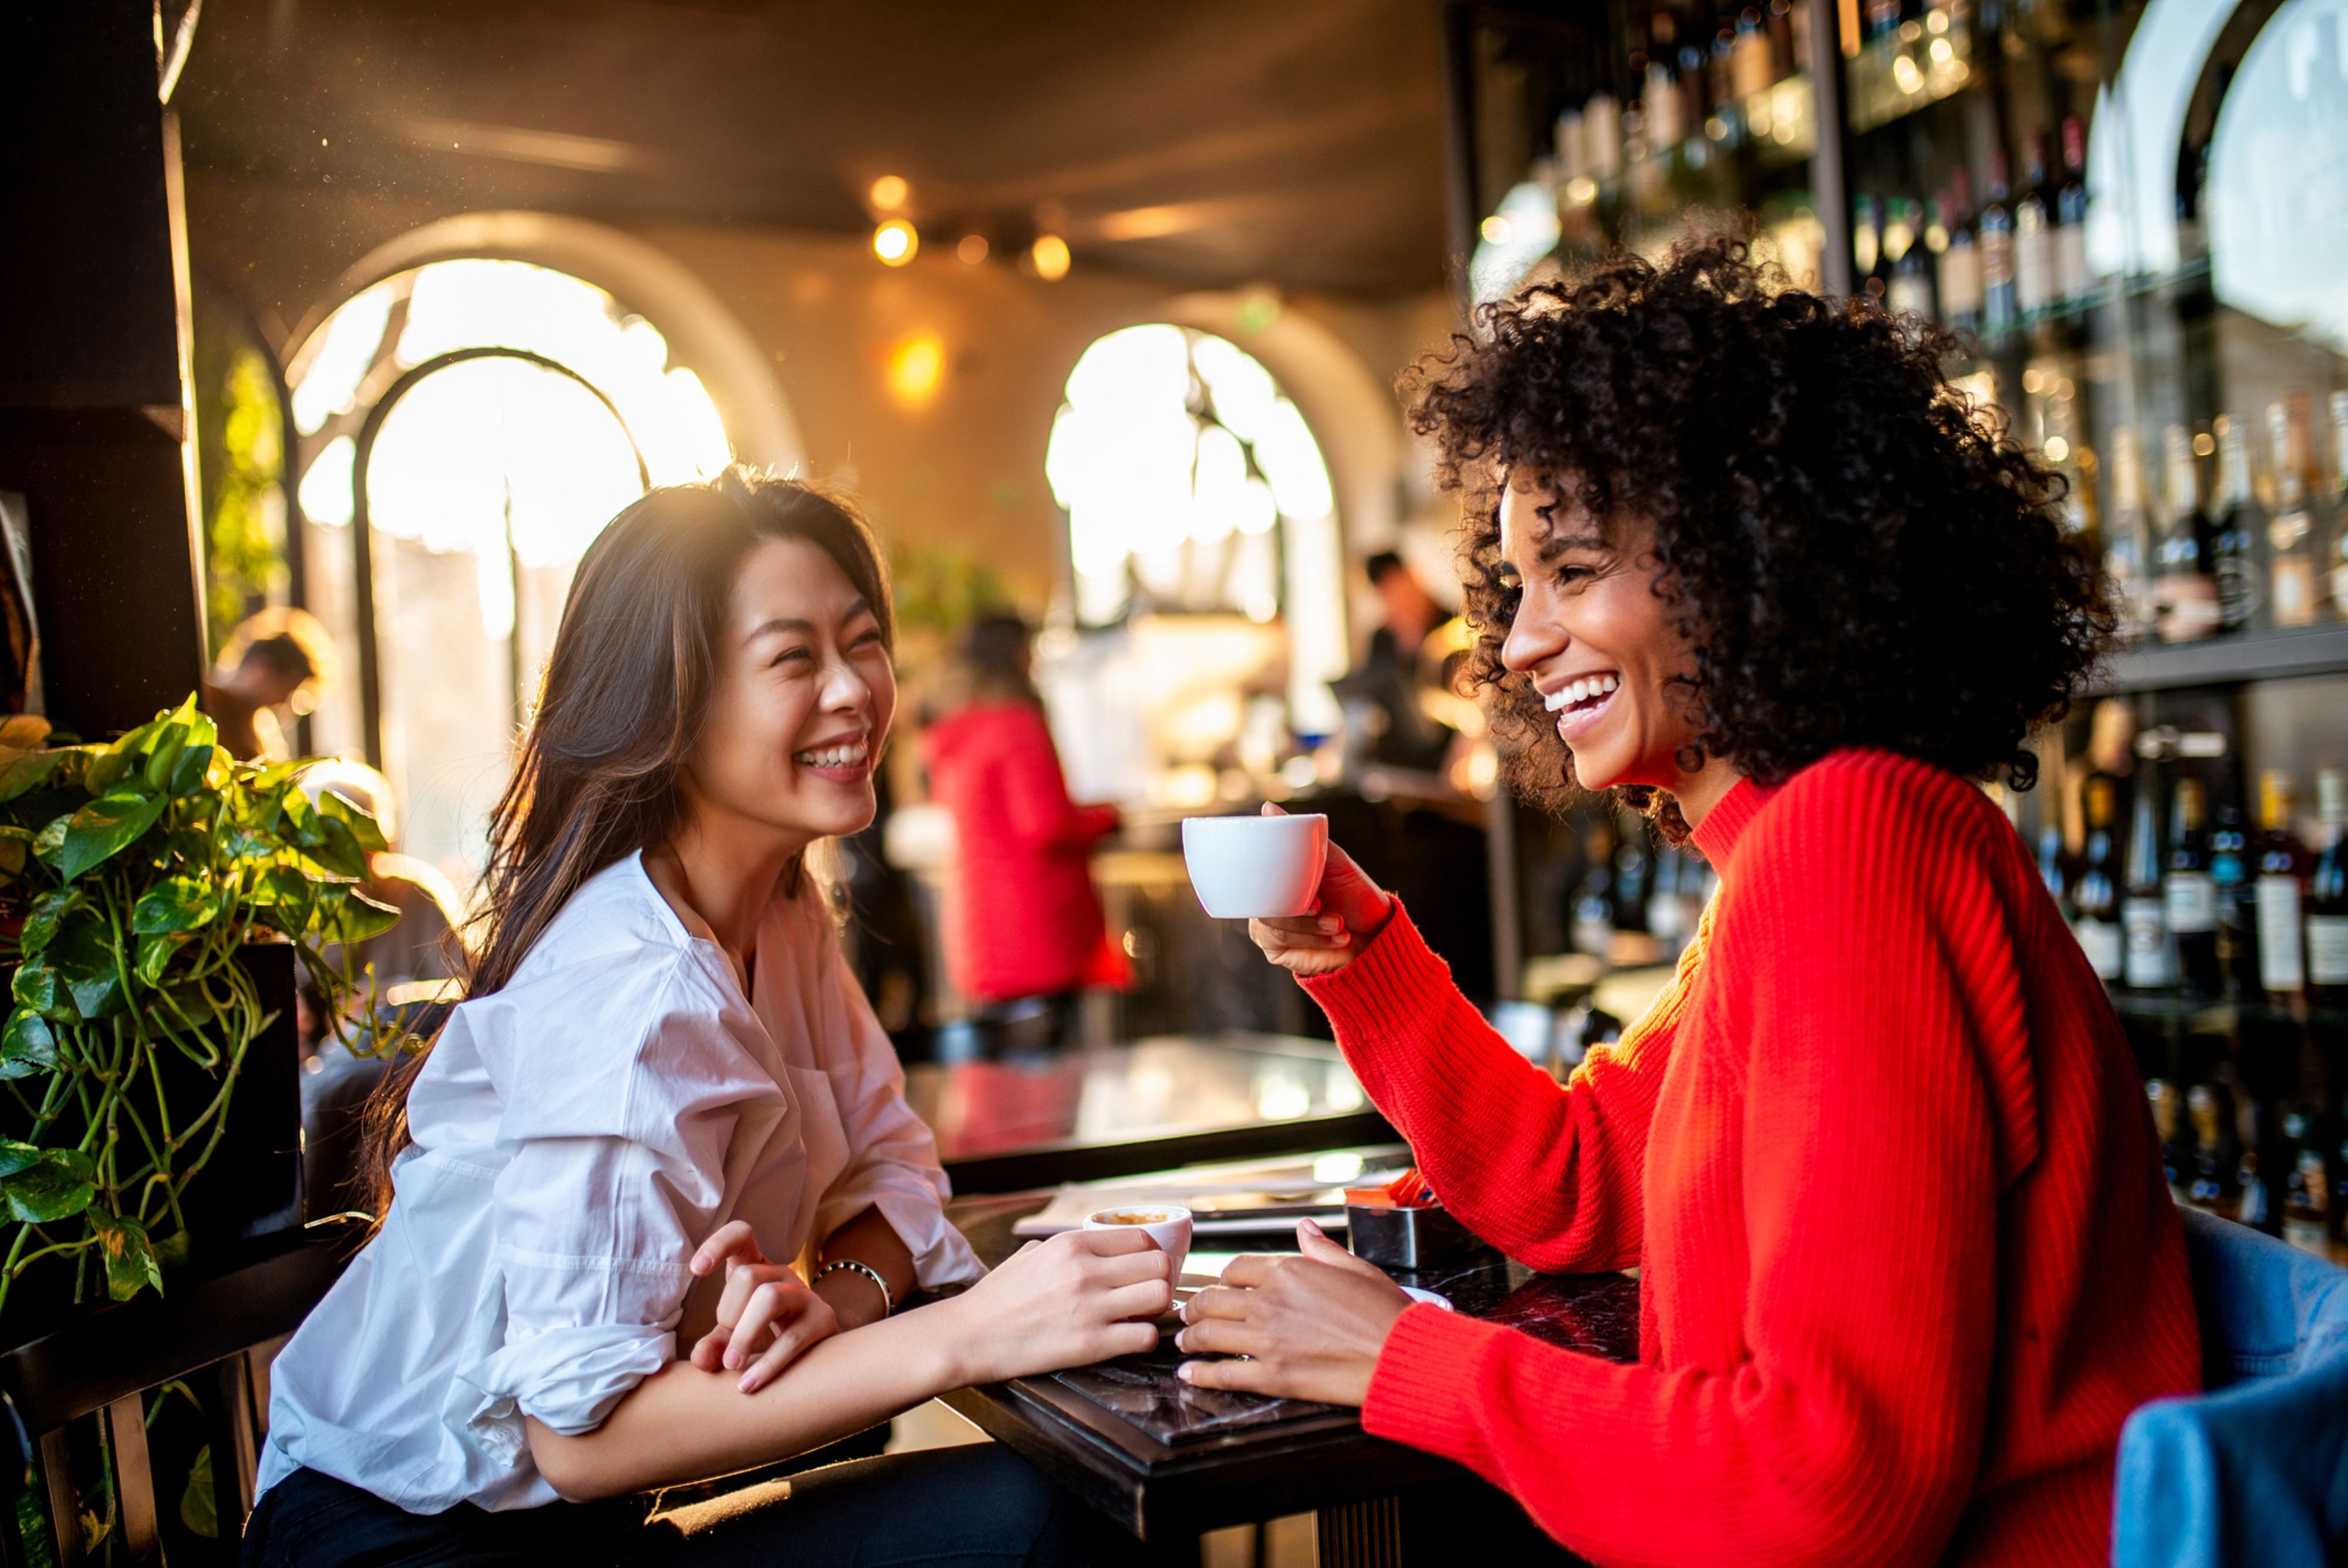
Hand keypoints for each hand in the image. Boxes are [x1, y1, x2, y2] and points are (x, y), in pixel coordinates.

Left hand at [686, 1220, 840, 1393]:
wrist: (818, 1349)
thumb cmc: (766, 1334)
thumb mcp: (734, 1334)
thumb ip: (715, 1344)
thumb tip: (700, 1360)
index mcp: (756, 1267)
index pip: (741, 1234)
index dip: (718, 1244)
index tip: (696, 1270)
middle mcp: (781, 1274)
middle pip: (747, 1275)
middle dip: (728, 1312)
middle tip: (726, 1345)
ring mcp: (805, 1295)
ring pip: (770, 1298)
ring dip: (744, 1335)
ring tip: (731, 1366)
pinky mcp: (823, 1321)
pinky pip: (792, 1339)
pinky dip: (766, 1365)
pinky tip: (747, 1385)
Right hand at [940, 1229, 1171, 1384]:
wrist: (968, 1337)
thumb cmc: (995, 1298)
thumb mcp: (1029, 1255)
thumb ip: (1064, 1249)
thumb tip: (1091, 1248)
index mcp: (1071, 1245)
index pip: (1141, 1238)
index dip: (1150, 1255)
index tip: (1143, 1269)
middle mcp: (1085, 1271)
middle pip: (1159, 1264)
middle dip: (1160, 1279)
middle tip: (1147, 1294)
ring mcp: (1090, 1308)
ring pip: (1159, 1297)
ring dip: (1157, 1308)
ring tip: (1141, 1316)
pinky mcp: (1090, 1344)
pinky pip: (1145, 1336)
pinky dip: (1144, 1339)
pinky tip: (1128, 1338)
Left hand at [1175, 1219, 1409, 1405]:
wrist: (1401, 1355)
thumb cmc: (1385, 1313)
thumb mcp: (1356, 1267)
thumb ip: (1321, 1249)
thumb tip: (1304, 1229)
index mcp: (1290, 1272)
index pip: (1236, 1269)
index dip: (1221, 1279)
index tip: (1216, 1287)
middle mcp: (1271, 1302)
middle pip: (1212, 1301)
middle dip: (1194, 1308)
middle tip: (1186, 1315)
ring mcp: (1268, 1340)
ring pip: (1210, 1335)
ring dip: (1190, 1339)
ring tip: (1183, 1343)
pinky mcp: (1273, 1376)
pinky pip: (1224, 1374)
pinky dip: (1201, 1375)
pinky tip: (1190, 1375)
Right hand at [1247, 804, 1395, 976]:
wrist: (1375, 934)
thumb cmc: (1354, 894)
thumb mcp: (1334, 862)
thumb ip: (1304, 838)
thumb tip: (1268, 808)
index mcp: (1276, 878)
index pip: (1252, 873)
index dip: (1268, 879)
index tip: (1303, 887)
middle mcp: (1269, 902)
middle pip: (1260, 902)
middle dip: (1294, 909)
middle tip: (1320, 906)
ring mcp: (1271, 928)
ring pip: (1270, 926)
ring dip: (1308, 927)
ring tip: (1338, 923)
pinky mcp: (1278, 952)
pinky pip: (1281, 945)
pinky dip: (1312, 941)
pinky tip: (1337, 937)